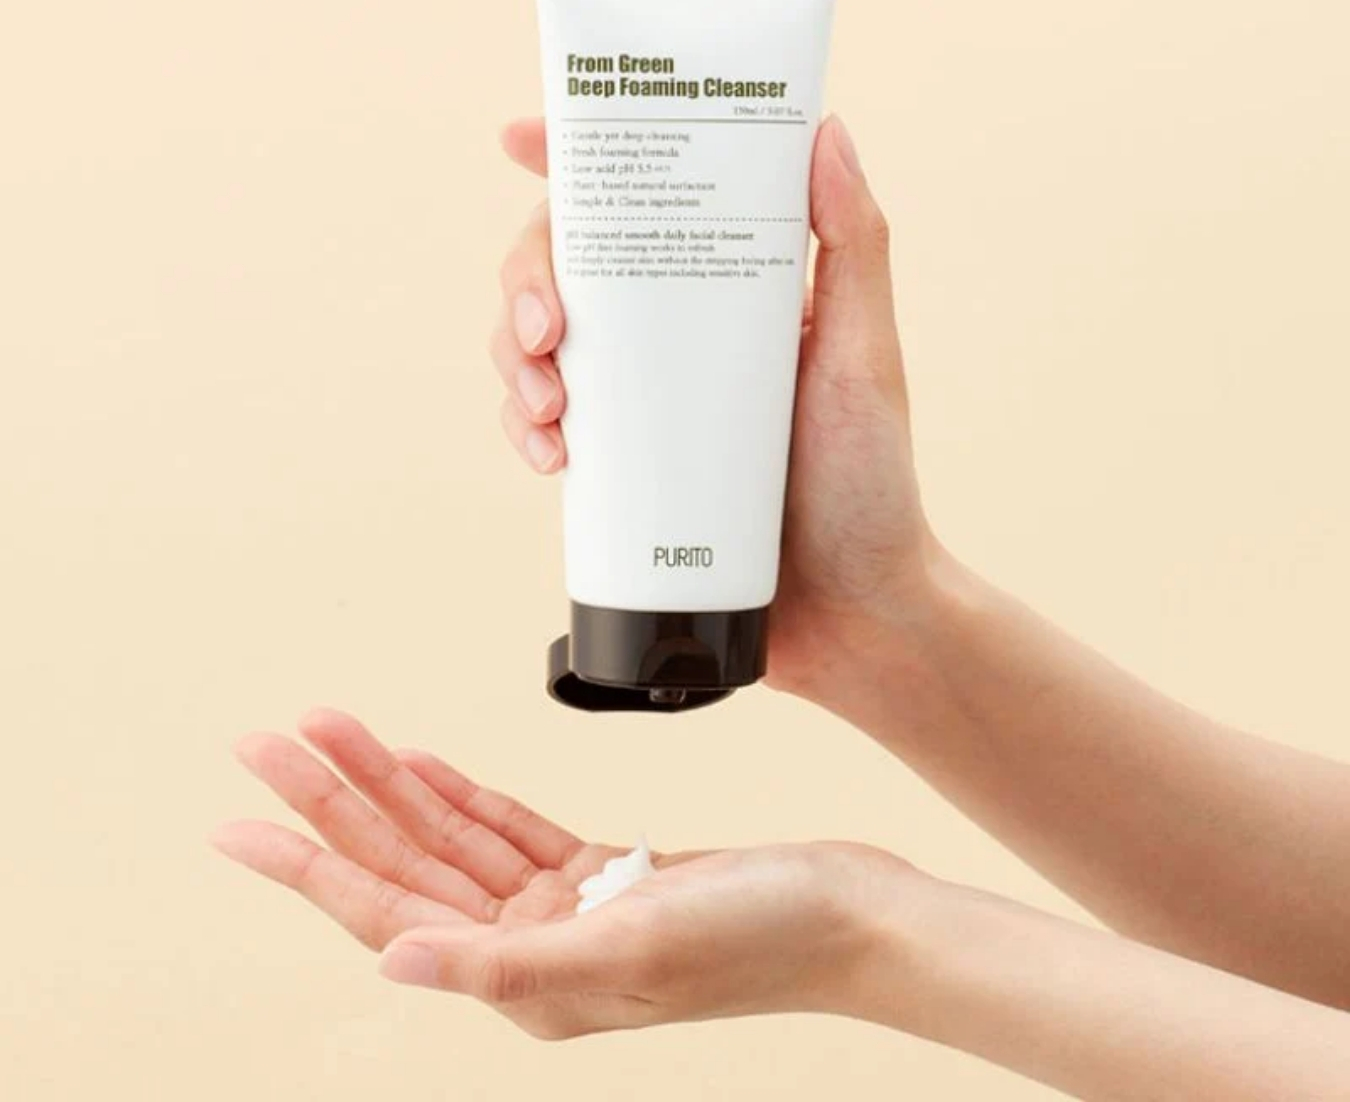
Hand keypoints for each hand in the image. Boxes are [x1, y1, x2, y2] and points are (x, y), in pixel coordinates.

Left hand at [212, 708, 912, 1038]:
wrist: (851, 916)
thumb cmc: (762, 939)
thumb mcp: (631, 948)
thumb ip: (507, 963)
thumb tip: (391, 963)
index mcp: (526, 982)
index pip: (388, 912)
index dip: (306, 864)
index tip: (237, 822)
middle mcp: (532, 951)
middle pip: (406, 864)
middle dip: (332, 800)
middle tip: (267, 740)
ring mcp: (565, 911)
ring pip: (449, 838)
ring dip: (390, 783)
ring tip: (331, 730)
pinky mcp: (601, 875)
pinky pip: (506, 829)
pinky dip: (461, 794)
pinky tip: (420, 765)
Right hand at [492, 115, 941, 698]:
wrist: (851, 612)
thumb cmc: (872, 482)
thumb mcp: (866, 355)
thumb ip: (855, 244)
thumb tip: (825, 127)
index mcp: (730, 285)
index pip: (647, 198)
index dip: (576, 162)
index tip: (519, 142)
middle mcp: (679, 330)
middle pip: (568, 266)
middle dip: (527, 282)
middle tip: (544, 330)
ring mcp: (643, 397)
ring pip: (538, 343)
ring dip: (516, 360)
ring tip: (550, 408)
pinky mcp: (621, 462)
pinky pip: (545, 425)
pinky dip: (526, 428)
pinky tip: (548, 456)